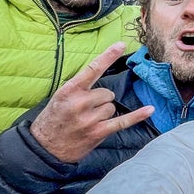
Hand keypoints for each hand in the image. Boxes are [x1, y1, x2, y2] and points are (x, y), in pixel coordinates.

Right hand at [30, 42, 153, 162]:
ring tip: (87, 121)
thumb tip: (100, 74)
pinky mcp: (98, 132)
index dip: (108, 56)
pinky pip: (122, 121)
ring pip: (111, 106)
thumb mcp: (60, 97)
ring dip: (104, 113)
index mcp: (70, 90)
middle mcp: (80, 103)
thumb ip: (80, 87)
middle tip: (84, 111)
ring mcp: (90, 119)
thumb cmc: (54, 118)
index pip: (92, 69)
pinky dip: (137, 116)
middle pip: (106, 93)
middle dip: (99, 100)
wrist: (44, 148)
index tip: (121, 44)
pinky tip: (150, 109)